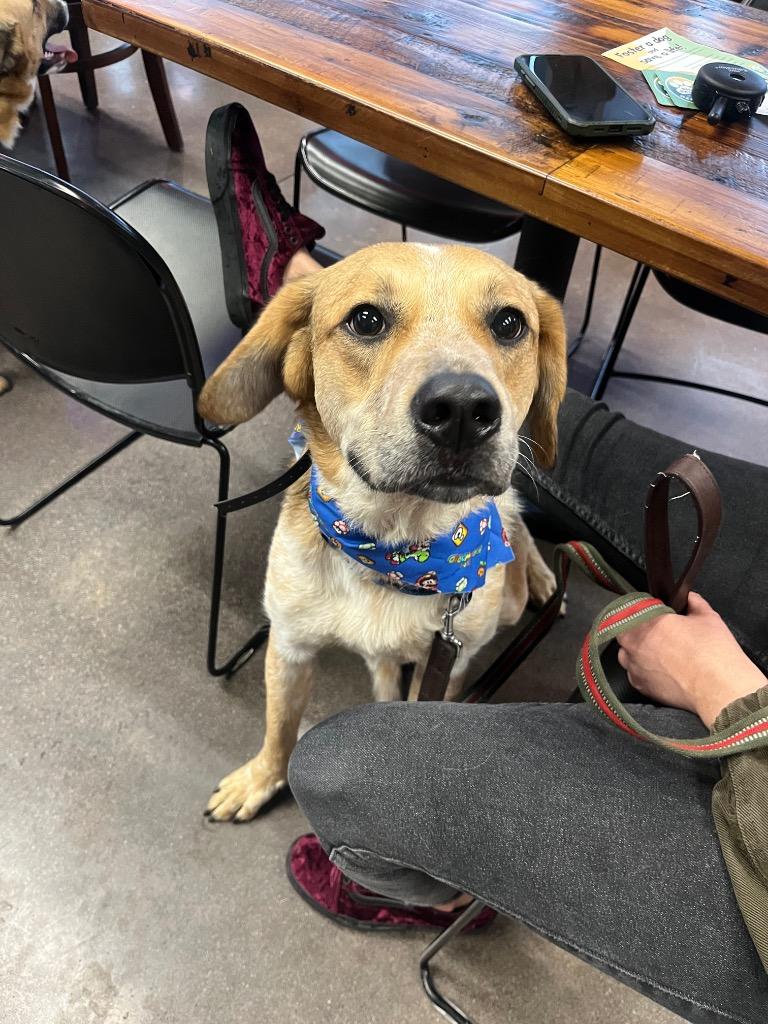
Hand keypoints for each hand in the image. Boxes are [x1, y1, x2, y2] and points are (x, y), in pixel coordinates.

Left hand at [616, 593, 765, 726]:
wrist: (719, 690)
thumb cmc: (714, 654)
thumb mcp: (709, 618)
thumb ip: (695, 603)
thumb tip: (690, 598)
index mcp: (650, 622)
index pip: (635, 609)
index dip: (646, 610)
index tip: (656, 615)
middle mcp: (637, 643)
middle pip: (625, 631)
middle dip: (637, 630)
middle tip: (657, 635)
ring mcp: (635, 666)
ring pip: (625, 653)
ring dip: (636, 650)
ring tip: (658, 654)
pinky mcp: (640, 685)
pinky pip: (633, 673)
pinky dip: (642, 670)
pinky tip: (660, 671)